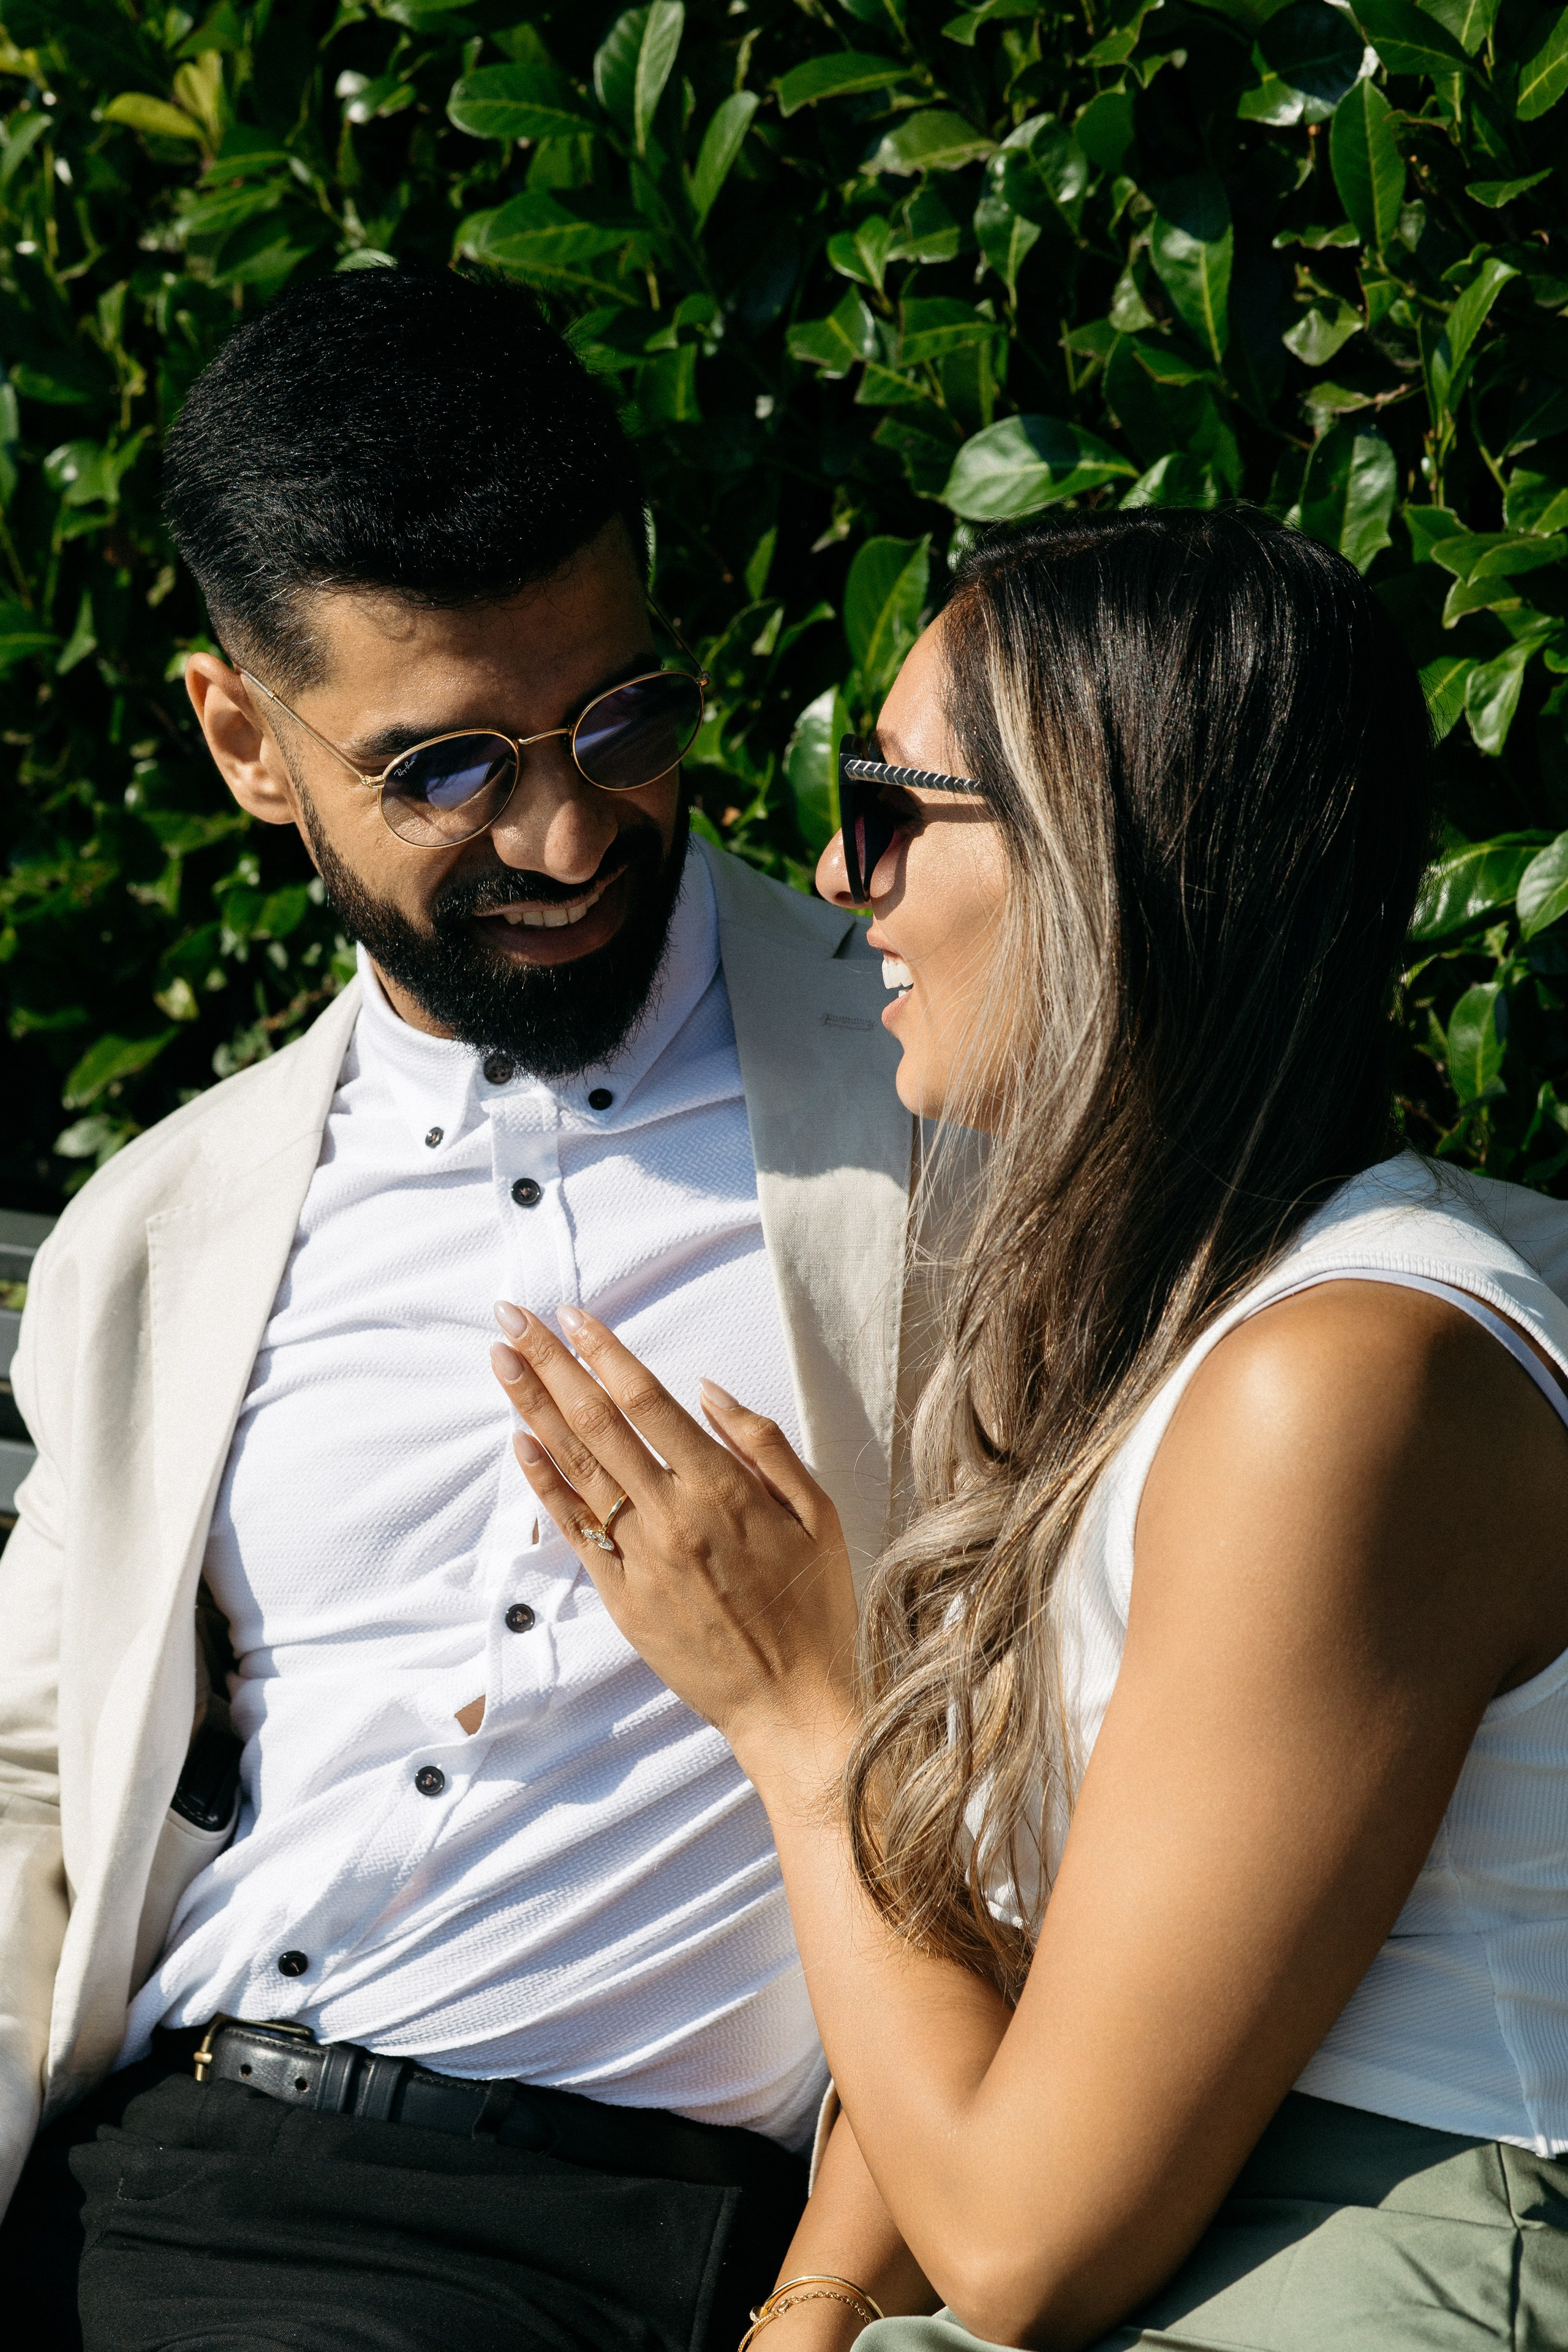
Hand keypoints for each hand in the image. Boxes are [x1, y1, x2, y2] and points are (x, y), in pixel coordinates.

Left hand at [489, 1304, 858, 1760]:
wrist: (790, 1702)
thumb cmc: (812, 1604)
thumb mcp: (816, 1513)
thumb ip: (764, 1445)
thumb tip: (706, 1390)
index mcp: (722, 1488)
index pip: (646, 1401)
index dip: (603, 1351)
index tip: (570, 1314)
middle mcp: (672, 1515)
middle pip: (596, 1422)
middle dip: (548, 1363)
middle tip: (510, 1316)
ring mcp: (639, 1557)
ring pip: (575, 1467)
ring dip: (532, 1408)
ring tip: (500, 1360)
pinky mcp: (619, 1596)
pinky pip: (571, 1528)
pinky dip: (542, 1483)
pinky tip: (519, 1442)